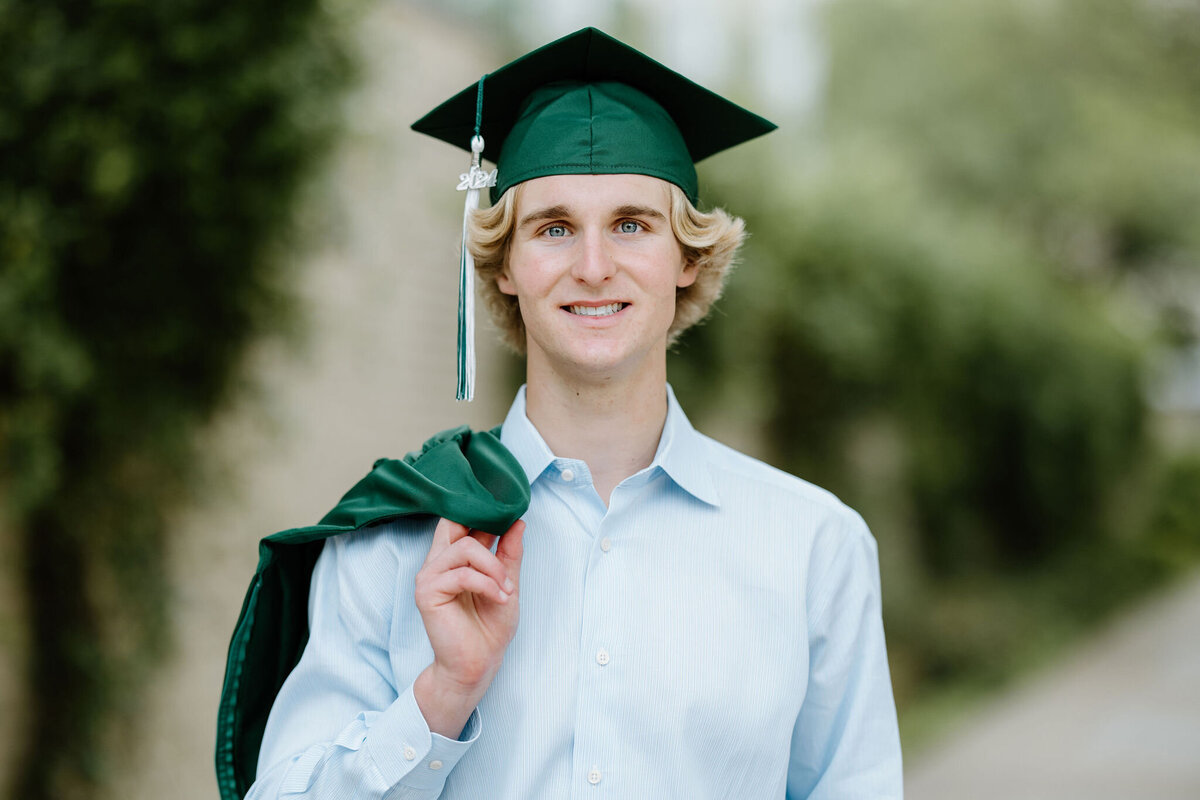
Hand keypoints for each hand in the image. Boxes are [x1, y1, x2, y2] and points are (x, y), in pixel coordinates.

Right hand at [412, 517, 524, 737]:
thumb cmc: (490, 627)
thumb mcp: (507, 582)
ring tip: (507, 588)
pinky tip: (500, 596)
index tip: (507, 507)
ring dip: (494, 567)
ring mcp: (429, 576)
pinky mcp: (427, 592)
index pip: (458, 518)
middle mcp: (437, 561)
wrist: (479, 663)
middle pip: (455, 522)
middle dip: (487, 529)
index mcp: (453, 557)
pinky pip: (462, 574)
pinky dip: (488, 584)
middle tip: (507, 548)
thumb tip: (518, 521)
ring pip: (465, 548)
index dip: (480, 509)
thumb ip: (509, 552)